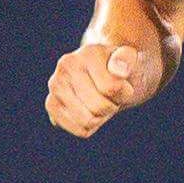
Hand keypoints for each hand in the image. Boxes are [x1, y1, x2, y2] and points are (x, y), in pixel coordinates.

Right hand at [45, 40, 165, 137]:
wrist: (106, 74)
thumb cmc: (121, 70)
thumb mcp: (132, 60)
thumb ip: (127, 60)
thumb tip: (118, 70)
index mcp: (88, 53)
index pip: (112, 88)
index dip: (125, 92)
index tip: (123, 83)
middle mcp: (66, 66)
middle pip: (99, 107)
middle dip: (111, 106)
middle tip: (110, 95)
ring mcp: (55, 86)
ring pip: (88, 121)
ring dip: (101, 117)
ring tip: (99, 101)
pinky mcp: (51, 104)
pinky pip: (78, 129)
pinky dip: (90, 127)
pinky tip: (88, 112)